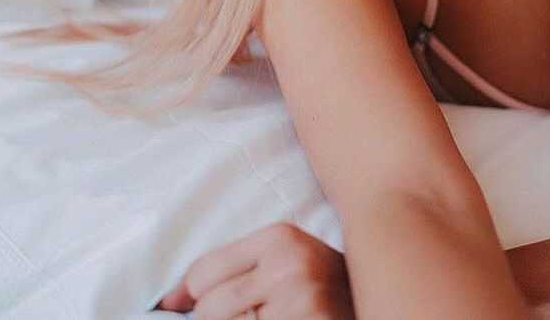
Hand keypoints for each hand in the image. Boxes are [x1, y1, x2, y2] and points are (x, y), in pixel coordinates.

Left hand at [155, 221, 355, 318]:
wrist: (381, 297)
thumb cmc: (323, 287)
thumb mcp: (285, 262)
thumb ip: (235, 271)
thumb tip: (168, 302)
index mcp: (279, 237)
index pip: (203, 273)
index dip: (189, 298)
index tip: (182, 308)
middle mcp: (288, 265)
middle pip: (209, 308)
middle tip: (248, 313)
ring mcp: (299, 302)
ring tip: (265, 316)